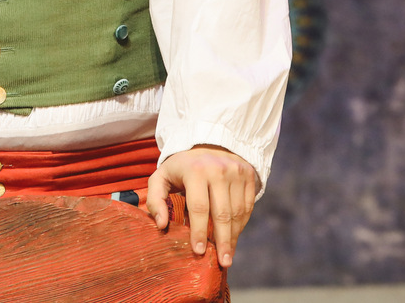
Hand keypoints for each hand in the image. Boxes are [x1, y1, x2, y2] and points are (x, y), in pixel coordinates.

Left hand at [146, 145, 257, 268]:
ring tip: (227, 254)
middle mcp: (219, 169)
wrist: (208, 142)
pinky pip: (247, 206)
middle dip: (222, 241)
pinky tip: (233, 236)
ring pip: (237, 212)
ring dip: (233, 236)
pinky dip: (241, 224)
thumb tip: (161, 225)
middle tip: (222, 262)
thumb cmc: (181, 167)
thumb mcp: (161, 177)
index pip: (199, 207)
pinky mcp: (248, 174)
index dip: (198, 232)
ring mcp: (236, 171)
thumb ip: (156, 200)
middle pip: (222, 213)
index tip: (198, 251)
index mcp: (196, 170)